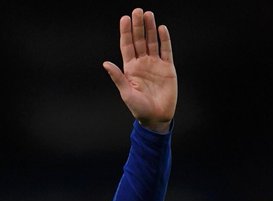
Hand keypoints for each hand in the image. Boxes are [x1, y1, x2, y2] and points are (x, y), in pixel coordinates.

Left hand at [103, 8, 176, 130]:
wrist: (157, 118)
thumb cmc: (139, 109)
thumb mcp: (126, 94)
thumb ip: (117, 77)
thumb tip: (105, 63)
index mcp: (130, 69)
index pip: (127, 46)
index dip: (126, 32)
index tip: (125, 18)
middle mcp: (142, 63)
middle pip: (139, 40)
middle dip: (138, 26)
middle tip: (137, 11)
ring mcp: (155, 64)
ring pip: (152, 42)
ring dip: (150, 28)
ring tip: (148, 14)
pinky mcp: (167, 67)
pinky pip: (166, 50)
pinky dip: (164, 39)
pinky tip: (161, 29)